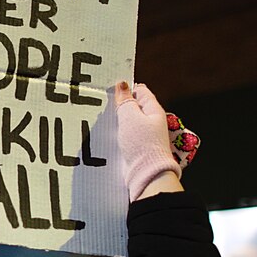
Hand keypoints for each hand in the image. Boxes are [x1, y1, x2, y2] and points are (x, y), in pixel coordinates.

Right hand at [115, 81, 183, 201]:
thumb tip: (122, 84)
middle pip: (133, 106)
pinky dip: (117, 132)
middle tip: (104, 105)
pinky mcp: (137, 146)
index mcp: (153, 110)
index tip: (110, 90)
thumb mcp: (130, 117)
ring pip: (128, 121)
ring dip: (117, 120)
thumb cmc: (141, 144)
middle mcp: (151, 121)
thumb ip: (125, 100)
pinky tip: (107, 134)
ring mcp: (144, 134)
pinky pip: (125, 134)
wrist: (146, 172)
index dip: (126, 88)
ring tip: (103, 119)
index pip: (140, 90)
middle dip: (119, 105)